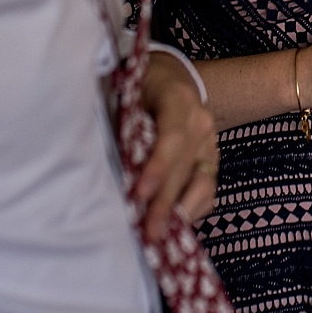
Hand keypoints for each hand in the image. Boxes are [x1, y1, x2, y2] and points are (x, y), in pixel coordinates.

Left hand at [134, 56, 218, 240]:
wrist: (171, 77)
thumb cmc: (140, 88)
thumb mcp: (128, 93)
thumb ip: (122, 122)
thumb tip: (99, 158)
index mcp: (177, 99)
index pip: (171, 138)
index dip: (157, 168)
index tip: (139, 194)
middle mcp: (200, 121)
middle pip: (183, 168)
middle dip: (164, 203)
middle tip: (147, 232)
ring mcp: (210, 142)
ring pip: (201, 183)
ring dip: (180, 212)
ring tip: (159, 235)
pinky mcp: (212, 159)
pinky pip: (209, 190)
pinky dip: (192, 210)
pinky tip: (173, 225)